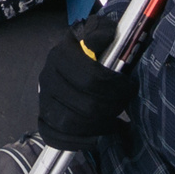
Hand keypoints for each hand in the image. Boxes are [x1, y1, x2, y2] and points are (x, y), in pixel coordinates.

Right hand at [36, 13, 134, 150]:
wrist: (76, 60)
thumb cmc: (95, 48)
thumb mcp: (101, 31)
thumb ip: (102, 32)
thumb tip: (95, 41)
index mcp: (61, 55)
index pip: (91, 79)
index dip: (116, 87)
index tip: (130, 87)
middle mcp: (48, 78)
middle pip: (85, 106)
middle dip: (112, 109)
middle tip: (124, 104)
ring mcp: (44, 100)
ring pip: (71, 124)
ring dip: (99, 126)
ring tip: (114, 121)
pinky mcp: (44, 118)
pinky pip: (55, 137)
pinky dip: (78, 141)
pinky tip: (96, 135)